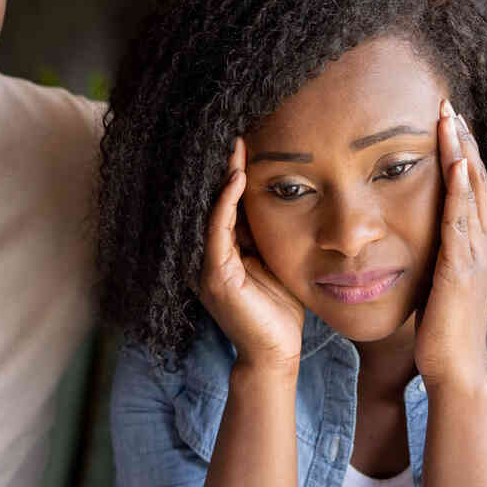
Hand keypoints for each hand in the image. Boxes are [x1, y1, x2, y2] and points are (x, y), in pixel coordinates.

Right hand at [196, 138, 303, 373]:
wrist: (278, 353)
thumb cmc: (279, 309)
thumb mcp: (275, 260)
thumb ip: (267, 234)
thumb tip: (280, 197)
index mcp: (222, 252)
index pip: (224, 205)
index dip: (232, 174)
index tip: (245, 142)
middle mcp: (207, 256)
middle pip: (213, 203)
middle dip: (224, 169)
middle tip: (237, 133)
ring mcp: (207, 266)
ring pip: (211, 211)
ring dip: (223, 178)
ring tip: (235, 146)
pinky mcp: (216, 277)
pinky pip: (217, 231)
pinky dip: (225, 204)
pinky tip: (236, 179)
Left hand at [416, 100, 486, 392]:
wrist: (455, 372)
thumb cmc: (440, 335)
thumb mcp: (437, 285)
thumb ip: (434, 259)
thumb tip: (413, 243)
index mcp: (478, 247)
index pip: (473, 188)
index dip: (463, 152)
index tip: (449, 120)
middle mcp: (484, 245)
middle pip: (478, 179)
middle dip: (464, 140)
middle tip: (449, 103)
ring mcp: (477, 255)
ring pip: (473, 192)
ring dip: (463, 153)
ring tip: (452, 118)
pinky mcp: (463, 269)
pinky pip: (462, 222)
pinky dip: (462, 190)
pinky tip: (456, 164)